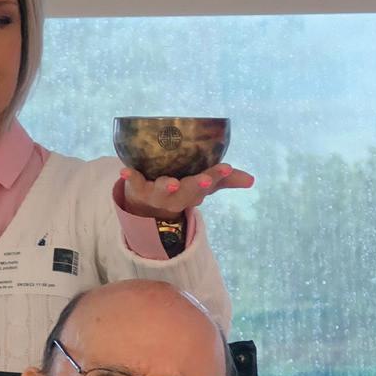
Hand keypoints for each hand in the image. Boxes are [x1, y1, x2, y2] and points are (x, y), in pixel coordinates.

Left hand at [120, 162, 254, 220]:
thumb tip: (250, 179)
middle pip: (188, 192)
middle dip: (197, 186)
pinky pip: (133, 183)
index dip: (217, 176)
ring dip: (168, 187)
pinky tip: (125, 171)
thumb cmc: (177, 190)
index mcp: (193, 193)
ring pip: (164, 192)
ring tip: (172, 183)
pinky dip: (130, 178)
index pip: (208, 185)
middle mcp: (176, 196)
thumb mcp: (200, 186)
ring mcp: (156, 194)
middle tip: (206, 180)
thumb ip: (222, 180)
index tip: (226, 167)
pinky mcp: (137, 188)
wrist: (143, 208)